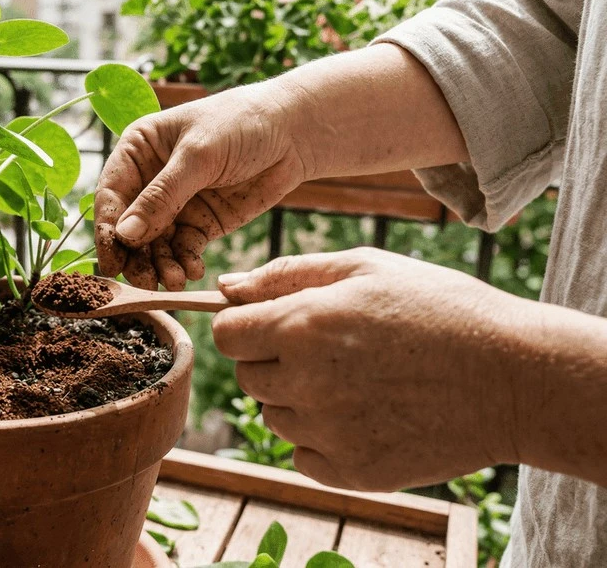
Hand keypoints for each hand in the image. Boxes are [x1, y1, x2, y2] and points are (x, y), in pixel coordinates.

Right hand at [94, 83, 309, 289]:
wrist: (294, 132)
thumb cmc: (241, 124)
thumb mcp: (198, 156)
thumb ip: (161, 197)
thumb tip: (124, 235)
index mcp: (139, 151)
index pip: (111, 195)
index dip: (108, 229)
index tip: (110, 262)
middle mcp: (150, 180)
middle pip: (130, 226)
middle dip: (135, 256)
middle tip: (144, 282)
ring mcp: (175, 205)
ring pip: (155, 244)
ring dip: (160, 265)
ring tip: (173, 281)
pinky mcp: (201, 224)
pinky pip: (184, 250)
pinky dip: (185, 263)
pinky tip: (193, 271)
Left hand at [211, 248, 529, 490]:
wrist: (515, 379)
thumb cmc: (441, 309)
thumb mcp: (366, 268)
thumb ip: (285, 275)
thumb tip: (225, 288)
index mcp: (302, 327)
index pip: (227, 335)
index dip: (248, 327)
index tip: (276, 325)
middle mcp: (305, 383)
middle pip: (248, 377)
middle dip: (275, 361)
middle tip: (334, 351)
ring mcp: (328, 433)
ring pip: (276, 417)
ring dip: (301, 400)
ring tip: (361, 380)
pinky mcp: (351, 472)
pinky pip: (304, 456)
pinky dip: (324, 440)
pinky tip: (370, 414)